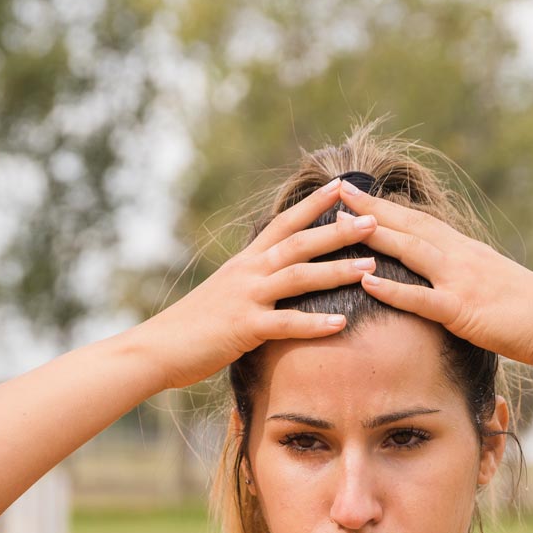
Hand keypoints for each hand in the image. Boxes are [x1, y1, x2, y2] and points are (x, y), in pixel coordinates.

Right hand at [145, 177, 379, 388]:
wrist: (158, 347)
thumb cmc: (194, 325)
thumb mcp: (227, 293)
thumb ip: (253, 281)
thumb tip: (277, 276)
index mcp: (245, 261)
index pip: (283, 223)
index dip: (313, 204)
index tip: (342, 186)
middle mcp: (248, 272)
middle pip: (299, 242)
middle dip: (338, 230)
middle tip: (374, 220)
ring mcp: (246, 297)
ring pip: (298, 276)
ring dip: (336, 270)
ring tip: (370, 266)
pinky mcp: (244, 327)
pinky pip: (285, 323)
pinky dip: (314, 323)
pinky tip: (341, 323)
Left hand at [335, 180, 532, 366]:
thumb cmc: (529, 311)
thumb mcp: (491, 284)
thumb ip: (463, 277)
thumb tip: (441, 279)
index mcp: (466, 251)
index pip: (420, 221)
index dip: (388, 206)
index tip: (359, 191)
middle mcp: (460, 257)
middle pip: (410, 225)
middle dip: (372, 207)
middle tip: (338, 190)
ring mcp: (461, 280)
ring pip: (411, 251)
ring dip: (375, 235)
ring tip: (340, 223)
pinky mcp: (463, 310)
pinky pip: (422, 298)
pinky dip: (393, 290)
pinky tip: (366, 281)